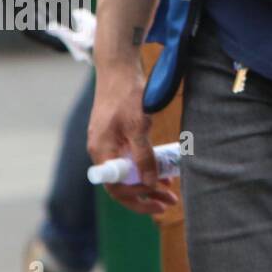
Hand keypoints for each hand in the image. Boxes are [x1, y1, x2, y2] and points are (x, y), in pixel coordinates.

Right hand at [88, 61, 177, 215]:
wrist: (119, 68)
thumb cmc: (127, 95)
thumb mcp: (139, 126)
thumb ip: (143, 155)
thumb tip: (149, 183)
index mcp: (101, 152)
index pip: (116, 188)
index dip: (138, 198)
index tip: (160, 198)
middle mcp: (101, 151)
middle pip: (122, 184)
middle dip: (146, 196)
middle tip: (170, 202)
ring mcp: (108, 143)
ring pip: (127, 172)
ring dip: (148, 182)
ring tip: (170, 188)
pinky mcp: (116, 136)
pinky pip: (129, 159)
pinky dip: (145, 166)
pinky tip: (163, 170)